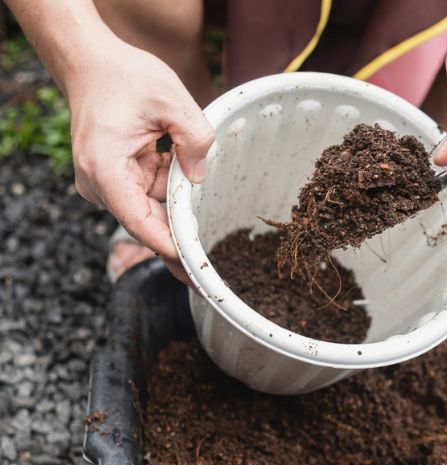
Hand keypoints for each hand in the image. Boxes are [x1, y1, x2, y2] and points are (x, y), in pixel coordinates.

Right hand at [66, 35, 214, 282]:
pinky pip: (150, 195)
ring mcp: (106, 183)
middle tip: (208, 277)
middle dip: (179, 244)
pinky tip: (193, 193)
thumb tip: (200, 178)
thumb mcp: (171, 101)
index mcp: (105, 169)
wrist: (91, 62)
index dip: (170, 248)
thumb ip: (194, 139)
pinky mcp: (118, 178)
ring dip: (180, 213)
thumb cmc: (124, 76)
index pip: (140, 222)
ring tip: (211, 235)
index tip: (195, 269)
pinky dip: (172, 195)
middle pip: (146, 224)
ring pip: (151, 211)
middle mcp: (99, 183)